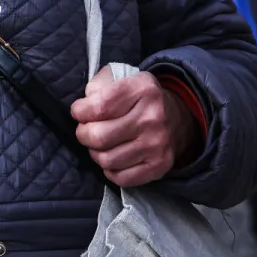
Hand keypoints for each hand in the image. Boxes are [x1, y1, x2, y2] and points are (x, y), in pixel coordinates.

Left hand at [71, 69, 200, 185]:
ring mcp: (157, 144)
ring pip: (107, 159)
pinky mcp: (160, 166)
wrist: (177, 117)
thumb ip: (98, 85)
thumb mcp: (121, 78)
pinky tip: (113, 158)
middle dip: (83, 134)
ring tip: (99, 145)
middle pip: (99, 136)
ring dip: (95, 153)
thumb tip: (84, 106)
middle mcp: (153, 117)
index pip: (98, 106)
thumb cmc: (138, 98)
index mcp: (142, 89)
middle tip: (85, 131)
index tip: (78, 112)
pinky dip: (110, 170)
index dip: (80, 112)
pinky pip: (121, 178)